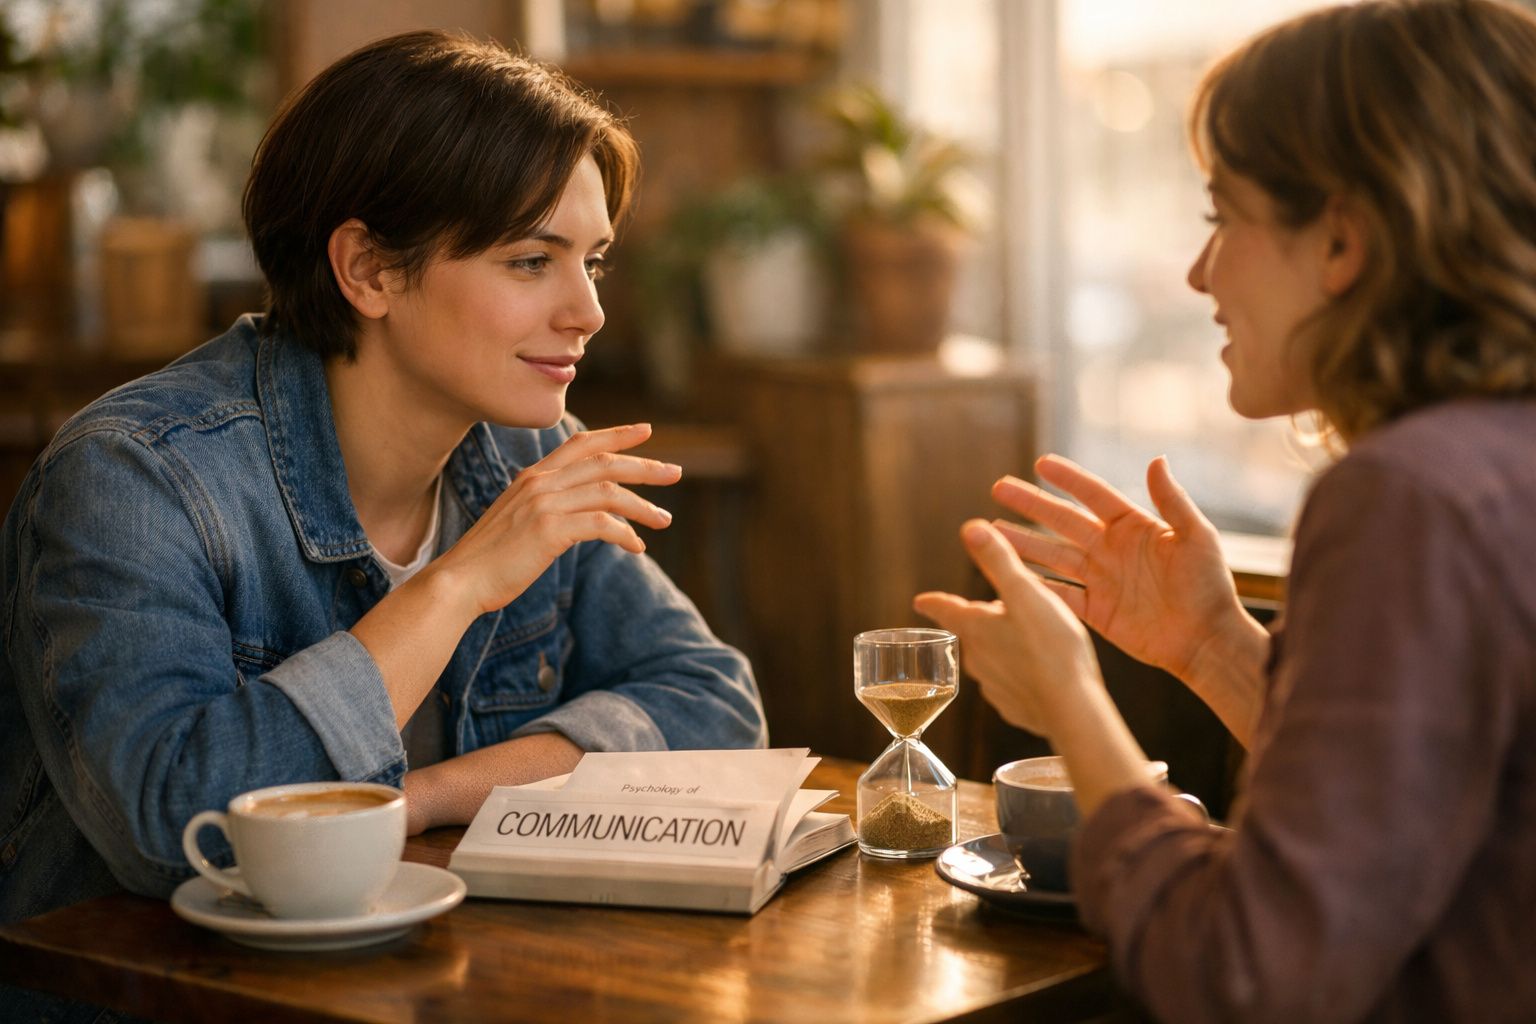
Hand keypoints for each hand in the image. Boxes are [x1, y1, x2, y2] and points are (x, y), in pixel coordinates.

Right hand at [430, 423, 680, 615]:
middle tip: (675, 472)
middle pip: (604, 462)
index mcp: (533, 476)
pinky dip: (624, 533)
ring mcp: (544, 505)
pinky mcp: (549, 531)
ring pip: (608, 492)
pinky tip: (636, 547)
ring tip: (664, 520)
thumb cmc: (489, 558)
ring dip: (642, 506)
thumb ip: (546, 507)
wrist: (459, 581)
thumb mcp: (518, 520)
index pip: (581, 443)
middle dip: (644, 466)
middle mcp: (540, 483)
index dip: (616, 434)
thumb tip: (582, 514)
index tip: (646, 431)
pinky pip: (601, 524)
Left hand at [914, 521, 1103, 736]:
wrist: (1072, 708)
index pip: (944, 610)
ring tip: (1025, 640)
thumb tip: (970, 528)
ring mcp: (994, 687)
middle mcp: (977, 660)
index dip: (933, 602)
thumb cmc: (1051, 647)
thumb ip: (998, 560)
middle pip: (971, 634)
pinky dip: (1019, 676)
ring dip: (1001, 648)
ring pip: (990, 660)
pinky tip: (1038, 674)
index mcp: (975, 629)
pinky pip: (1010, 686)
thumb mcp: (1026, 593)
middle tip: (999, 612)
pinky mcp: (1014, 708)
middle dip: (981, 622)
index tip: (920, 601)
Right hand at [989, 454, 1245, 683]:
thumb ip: (1173, 501)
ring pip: (1053, 555)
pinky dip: (1035, 586)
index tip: (1041, 463)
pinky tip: (1011, 576)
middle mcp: (1112, 549)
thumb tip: (1157, 459)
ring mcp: (1101, 579)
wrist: (1206, 641)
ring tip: (992, 532)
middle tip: (1000, 488)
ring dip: (1023, 543)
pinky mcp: (1096, 610)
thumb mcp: (1197, 538)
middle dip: (1032, 504)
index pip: (1094, 495)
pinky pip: (1059, 594)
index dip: (1069, 479)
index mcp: (1134, 527)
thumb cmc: (1210, 587)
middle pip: (1063, 521)